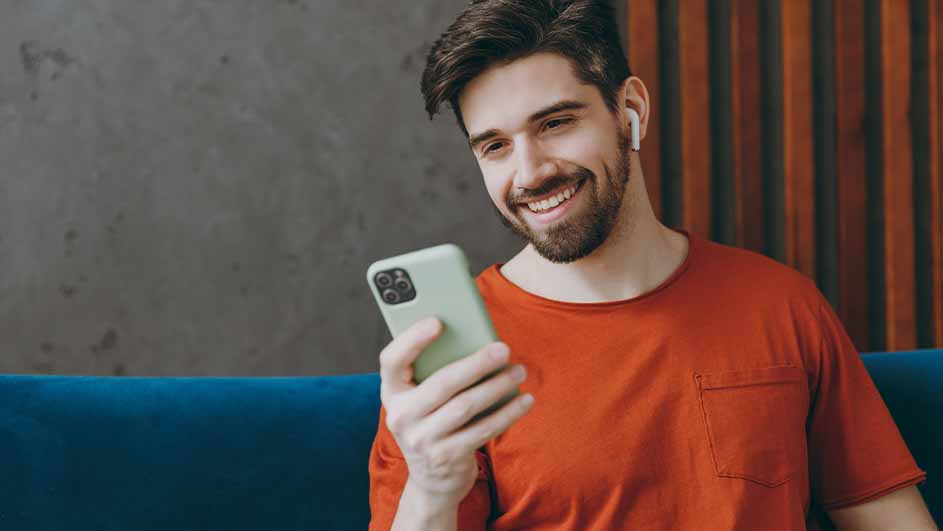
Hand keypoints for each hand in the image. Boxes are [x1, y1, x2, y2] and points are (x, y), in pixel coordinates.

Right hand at [378, 316, 533, 506]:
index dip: (412, 339)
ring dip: (497, 386)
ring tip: (518, 371)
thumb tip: (477, 340)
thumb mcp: (422, 399)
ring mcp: (422, 440)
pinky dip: (507, 413)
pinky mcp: (446, 458)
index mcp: (391, 392)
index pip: (392, 360)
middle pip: (442, 383)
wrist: (432, 480)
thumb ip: (435, 371)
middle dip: (477, 363)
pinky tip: (524, 400)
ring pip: (466, 406)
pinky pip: (483, 430)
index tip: (438, 321)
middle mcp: (401, 416)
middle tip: (503, 349)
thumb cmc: (433, 421)